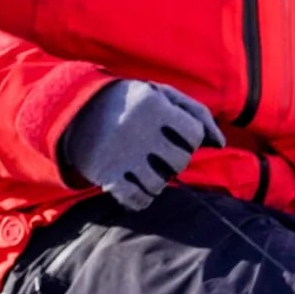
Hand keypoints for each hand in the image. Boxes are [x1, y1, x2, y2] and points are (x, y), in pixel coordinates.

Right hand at [59, 80, 225, 211]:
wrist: (74, 110)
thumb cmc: (128, 101)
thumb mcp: (161, 94)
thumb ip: (197, 113)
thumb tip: (220, 143)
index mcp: (153, 106)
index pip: (194, 135)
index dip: (188, 138)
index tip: (173, 135)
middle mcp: (139, 132)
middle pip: (180, 161)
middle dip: (174, 159)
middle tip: (157, 152)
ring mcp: (122, 156)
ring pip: (160, 184)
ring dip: (157, 179)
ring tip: (146, 168)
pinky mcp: (106, 176)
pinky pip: (137, 200)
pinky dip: (141, 198)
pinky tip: (136, 185)